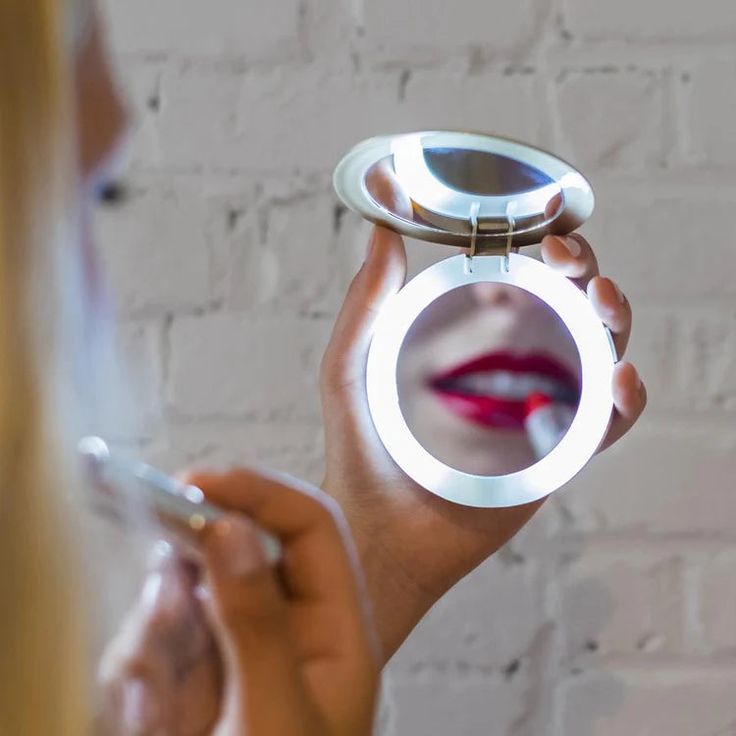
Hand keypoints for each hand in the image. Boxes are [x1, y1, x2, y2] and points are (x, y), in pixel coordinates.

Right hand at [100, 470, 378, 735]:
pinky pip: (151, 641)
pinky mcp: (190, 674)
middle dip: (190, 566)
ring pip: (184, 594)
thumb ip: (256, 621)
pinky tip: (153, 720)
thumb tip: (232, 530)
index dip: (259, 491)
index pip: (310, 527)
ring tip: (163, 707)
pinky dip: (137, 671)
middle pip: (238, 550)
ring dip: (158, 635)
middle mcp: (287, 627)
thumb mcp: (275, 718)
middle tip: (158, 591)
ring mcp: (234, 649)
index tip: (198, 483)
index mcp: (334, 629)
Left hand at [320, 167, 646, 661]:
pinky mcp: (559, 456)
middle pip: (573, 308)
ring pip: (602, 353)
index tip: (546, 236)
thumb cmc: (360, 455)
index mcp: (472, 343)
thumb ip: (365, 304)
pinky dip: (627, 398)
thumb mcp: (350, 369)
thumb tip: (381, 230)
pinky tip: (617, 378)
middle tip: (575, 263)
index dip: (546, 252)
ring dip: (616, 320)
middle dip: (588, 274)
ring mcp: (541, 411)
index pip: (524, 282)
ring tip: (602, 302)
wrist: (380, 535)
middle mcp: (514, 370)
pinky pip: (609, 421)